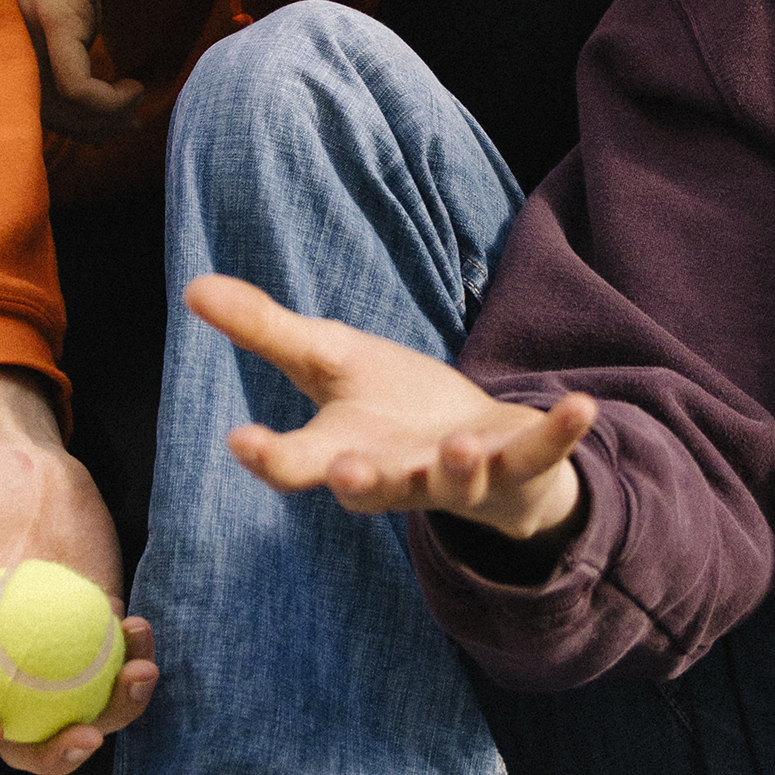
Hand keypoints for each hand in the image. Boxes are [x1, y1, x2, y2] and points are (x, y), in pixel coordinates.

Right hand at [0, 369, 159, 773]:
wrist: (16, 459)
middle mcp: (0, 667)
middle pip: (21, 738)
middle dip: (52, 756)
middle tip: (83, 737)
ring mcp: (51, 654)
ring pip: (80, 710)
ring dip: (114, 711)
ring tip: (138, 674)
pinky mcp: (92, 626)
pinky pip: (114, 661)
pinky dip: (132, 658)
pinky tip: (140, 630)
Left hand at [10, 0, 177, 138]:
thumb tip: (97, 21)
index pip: (28, 71)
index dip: (66, 102)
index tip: (107, 108)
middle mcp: (14, 7)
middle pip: (36, 94)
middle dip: (84, 123)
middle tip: (124, 122)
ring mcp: (29, 10)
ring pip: (54, 98)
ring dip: (100, 117)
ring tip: (135, 107)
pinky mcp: (54, 9)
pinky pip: (74, 83)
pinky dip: (105, 102)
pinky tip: (135, 89)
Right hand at [186, 274, 594, 543]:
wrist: (473, 449)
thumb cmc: (387, 409)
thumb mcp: (324, 362)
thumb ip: (264, 331)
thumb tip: (192, 285)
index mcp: (345, 455)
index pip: (297, 465)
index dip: (269, 457)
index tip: (241, 439)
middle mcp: (400, 476)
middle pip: (377, 489)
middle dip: (365, 483)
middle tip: (348, 474)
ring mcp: (461, 477)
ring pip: (456, 483)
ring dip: (459, 468)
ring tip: (461, 447)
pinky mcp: (516, 464)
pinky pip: (541, 452)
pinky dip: (561, 433)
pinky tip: (582, 405)